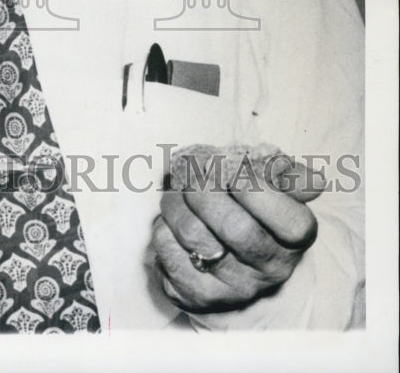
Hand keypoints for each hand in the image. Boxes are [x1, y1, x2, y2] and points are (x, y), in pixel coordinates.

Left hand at [151, 163, 322, 312]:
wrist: (229, 259)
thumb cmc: (253, 211)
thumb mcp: (277, 190)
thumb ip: (288, 174)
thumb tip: (299, 173)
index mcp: (293, 242)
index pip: (289, 221)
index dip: (255, 187)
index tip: (230, 167)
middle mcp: (267, 272)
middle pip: (235, 227)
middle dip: (206, 188)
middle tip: (194, 170)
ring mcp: (231, 288)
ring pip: (194, 235)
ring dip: (177, 201)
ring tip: (178, 188)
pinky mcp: (194, 294)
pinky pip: (168, 251)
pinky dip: (164, 225)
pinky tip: (172, 218)